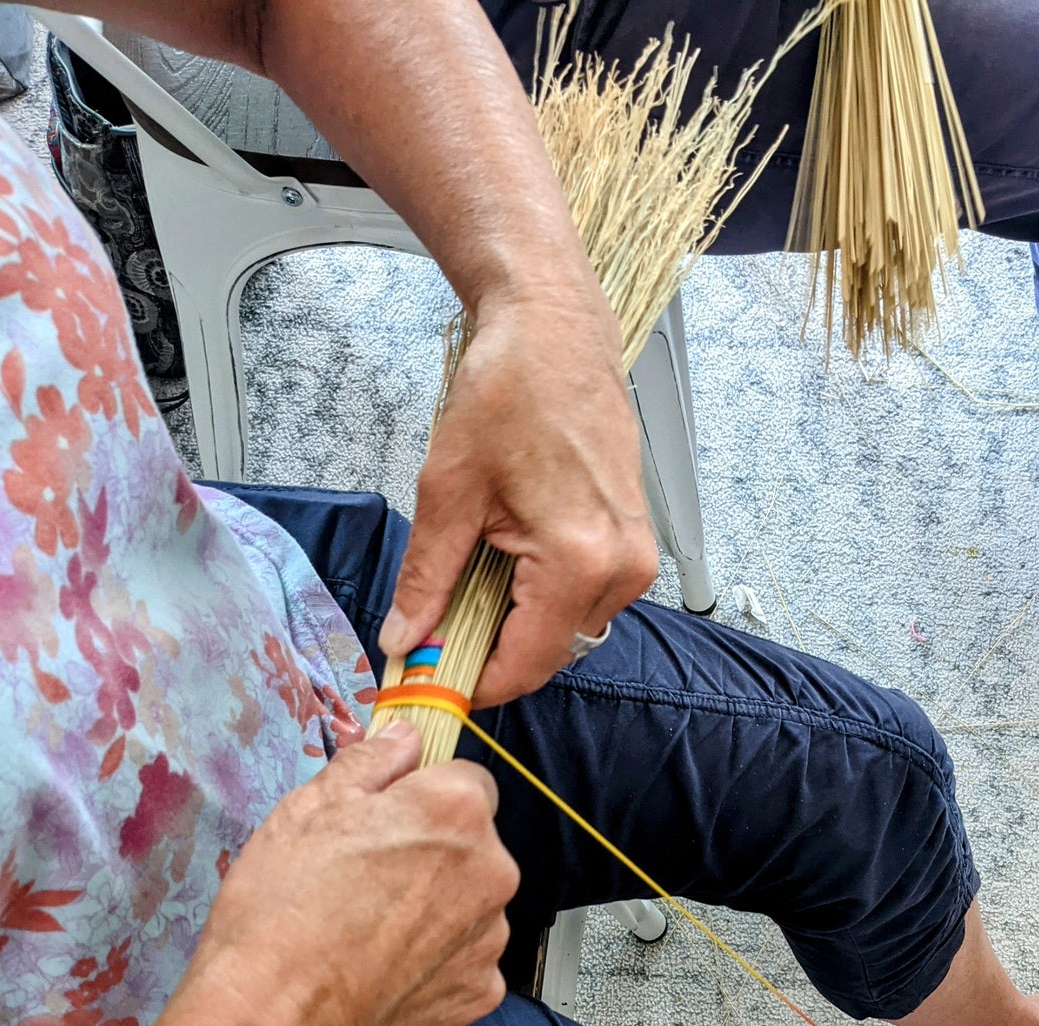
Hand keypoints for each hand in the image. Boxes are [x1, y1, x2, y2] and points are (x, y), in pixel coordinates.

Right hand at [183, 724, 519, 1025]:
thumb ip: (370, 764)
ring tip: (366, 931)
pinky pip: (464, 960)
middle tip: (362, 880)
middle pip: (472, 846)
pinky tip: (381, 970)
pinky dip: (433, 963)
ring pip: (469, 905)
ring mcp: (489, 937)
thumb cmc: (282, 913)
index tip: (385, 820)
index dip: (420, 799)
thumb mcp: (307, 809)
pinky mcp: (480, 991)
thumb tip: (404, 740)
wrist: (274, 1021)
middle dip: (430, 855)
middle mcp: (491, 871)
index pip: (464, 782)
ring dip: (434, 910)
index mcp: (455, 811)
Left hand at [378, 283, 658, 706]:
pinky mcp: (635, 544)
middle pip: (547, 654)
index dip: (470, 682)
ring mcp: (635, 558)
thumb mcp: (448, 491)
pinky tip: (507, 563)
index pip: (524, 664)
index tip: (426, 682)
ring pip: (566, 631)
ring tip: (473, 580)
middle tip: (433, 632)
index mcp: (579, 559)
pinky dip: (540, 598)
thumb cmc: (509, 390)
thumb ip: (426, 578)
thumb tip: (404, 638)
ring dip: (516, 624)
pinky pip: (584, 600)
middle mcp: (621, 568)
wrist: (555, 331)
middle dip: (489, 652)